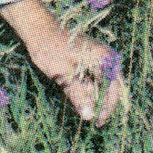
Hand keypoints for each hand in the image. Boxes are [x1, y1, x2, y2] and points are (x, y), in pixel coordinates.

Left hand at [0, 0, 123, 126]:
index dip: (108, 106)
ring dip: (94, 99)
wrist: (38, 30)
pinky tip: (80, 103)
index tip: (99, 121)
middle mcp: (104, 58)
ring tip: (86, 114)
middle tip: (95, 122)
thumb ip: (78, 95)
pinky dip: (87, 91)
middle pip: (110, 86)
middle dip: (103, 104)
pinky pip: (92, 80)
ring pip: (101, 84)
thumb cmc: (50, 48)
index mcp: (103, 58)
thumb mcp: (63, 74)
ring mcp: (97, 59)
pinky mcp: (88, 62)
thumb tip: (90, 116)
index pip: (114, 87)